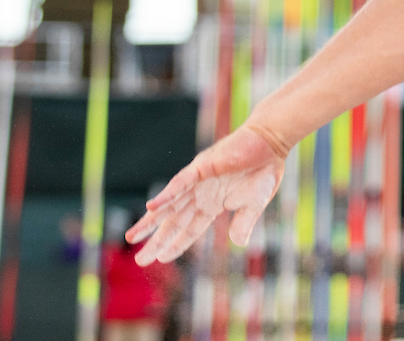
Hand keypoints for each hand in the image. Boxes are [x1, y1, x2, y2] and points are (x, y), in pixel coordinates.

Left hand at [126, 125, 285, 265]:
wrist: (271, 142)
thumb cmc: (265, 170)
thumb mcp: (255, 204)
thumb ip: (244, 223)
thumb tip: (238, 243)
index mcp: (213, 204)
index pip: (190, 229)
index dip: (176, 244)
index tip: (160, 259)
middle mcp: (200, 194)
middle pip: (174, 221)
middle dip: (157, 241)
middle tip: (139, 260)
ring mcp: (198, 181)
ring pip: (170, 205)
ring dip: (151, 220)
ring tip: (132, 237)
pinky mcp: (200, 167)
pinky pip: (180, 184)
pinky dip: (166, 195)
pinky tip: (151, 207)